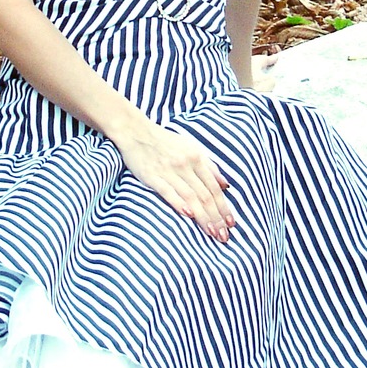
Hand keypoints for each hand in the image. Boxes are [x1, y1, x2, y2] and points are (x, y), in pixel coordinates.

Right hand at [114, 118, 235, 242]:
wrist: (135, 131)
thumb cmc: (165, 141)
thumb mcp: (192, 148)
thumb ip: (209, 166)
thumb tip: (225, 185)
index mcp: (197, 157)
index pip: (214, 188)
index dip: (224, 207)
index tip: (230, 224)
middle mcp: (185, 165)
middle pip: (205, 195)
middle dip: (216, 217)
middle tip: (223, 236)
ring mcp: (168, 171)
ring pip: (191, 197)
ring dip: (203, 217)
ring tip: (211, 233)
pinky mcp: (152, 176)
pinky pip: (168, 192)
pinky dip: (179, 203)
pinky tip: (189, 215)